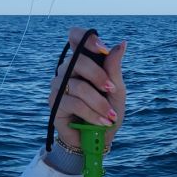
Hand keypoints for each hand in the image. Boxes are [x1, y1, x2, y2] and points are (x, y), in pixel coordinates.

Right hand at [48, 27, 126, 149]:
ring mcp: (58, 85)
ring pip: (77, 85)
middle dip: (98, 75)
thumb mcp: (116, 91)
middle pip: (76, 60)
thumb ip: (114, 68)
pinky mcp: (54, 103)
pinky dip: (92, 113)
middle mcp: (68, 70)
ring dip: (98, 102)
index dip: (86, 38)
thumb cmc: (108, 111)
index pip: (75, 36)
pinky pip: (73, 103)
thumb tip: (122, 44)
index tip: (102, 49)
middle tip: (112, 89)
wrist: (99, 139)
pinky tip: (102, 122)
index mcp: (83, 61)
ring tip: (110, 116)